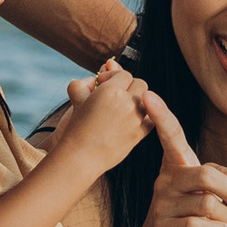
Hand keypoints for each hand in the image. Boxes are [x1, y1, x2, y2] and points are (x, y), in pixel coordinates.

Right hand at [51, 57, 161, 173]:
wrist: (81, 156)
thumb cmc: (77, 127)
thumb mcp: (77, 98)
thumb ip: (86, 81)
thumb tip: (102, 70)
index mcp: (111, 90)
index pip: (124, 74)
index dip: (114, 77)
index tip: (104, 85)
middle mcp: (126, 102)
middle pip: (140, 84)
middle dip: (129, 87)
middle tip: (116, 95)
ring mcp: (135, 118)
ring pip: (147, 100)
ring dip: (137, 101)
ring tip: (122, 108)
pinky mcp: (140, 133)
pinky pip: (150, 118)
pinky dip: (143, 117)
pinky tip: (129, 120)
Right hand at [130, 104, 226, 226]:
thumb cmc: (185, 211)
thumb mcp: (205, 190)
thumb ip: (225, 179)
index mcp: (175, 165)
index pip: (170, 136)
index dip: (161, 116)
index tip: (148, 94)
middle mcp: (165, 180)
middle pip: (205, 175)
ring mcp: (162, 205)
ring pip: (208, 204)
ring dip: (225, 215)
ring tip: (221, 219)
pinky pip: (200, 225)